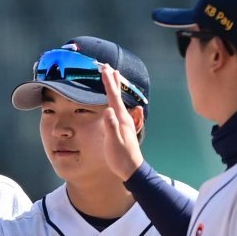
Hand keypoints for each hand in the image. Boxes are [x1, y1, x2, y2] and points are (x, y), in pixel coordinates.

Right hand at [99, 64, 144, 181]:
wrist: (132, 168)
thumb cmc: (121, 157)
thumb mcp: (114, 143)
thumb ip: (111, 127)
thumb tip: (108, 111)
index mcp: (121, 119)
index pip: (113, 97)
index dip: (108, 83)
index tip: (104, 70)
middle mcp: (124, 118)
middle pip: (117, 95)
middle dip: (112, 80)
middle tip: (108, 67)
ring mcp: (124, 122)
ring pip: (118, 100)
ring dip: (114, 88)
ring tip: (113, 77)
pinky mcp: (122, 127)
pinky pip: (117, 107)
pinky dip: (114, 99)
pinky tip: (113, 101)